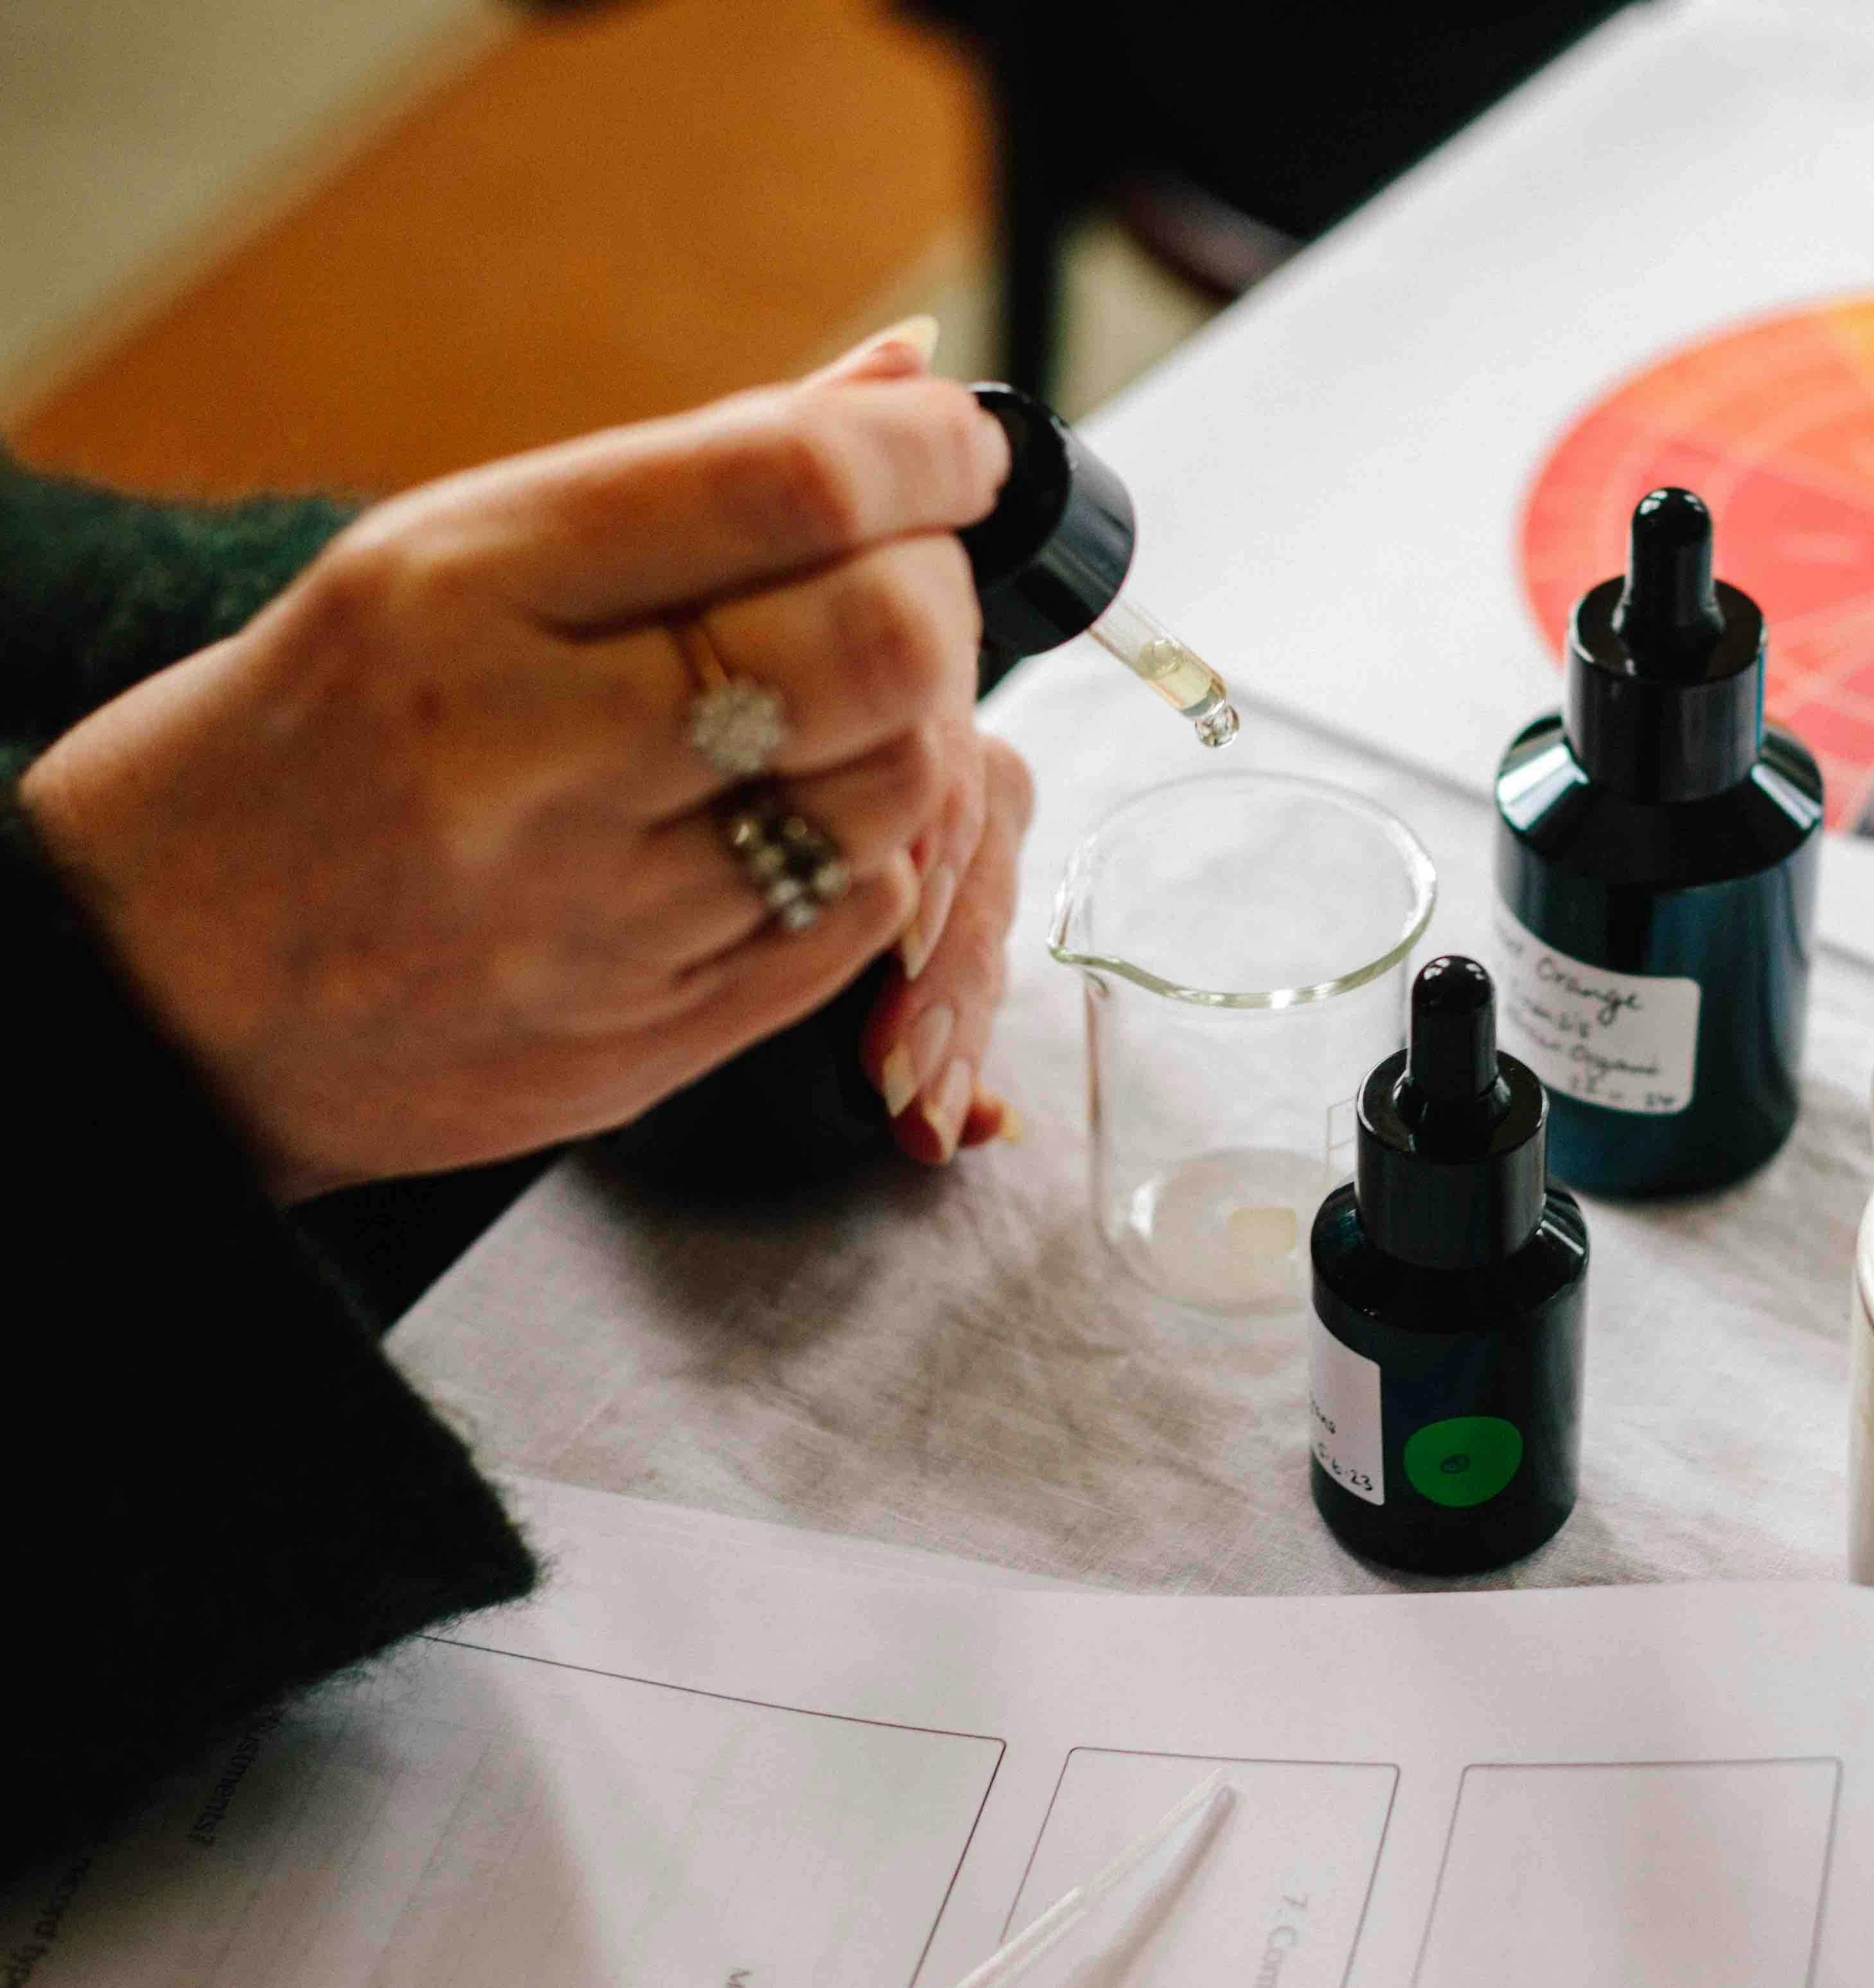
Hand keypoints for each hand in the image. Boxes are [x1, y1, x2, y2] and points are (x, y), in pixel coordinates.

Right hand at [21, 323, 1022, 1198]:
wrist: (159, 981)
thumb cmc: (321, 734)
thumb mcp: (448, 553)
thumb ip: (696, 472)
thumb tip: (907, 378)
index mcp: (464, 589)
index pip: (784, 488)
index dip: (924, 457)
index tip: (960, 450)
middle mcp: (529, 751)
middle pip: (876, 640)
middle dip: (939, 591)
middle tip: (910, 581)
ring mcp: (592, 911)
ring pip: (894, 788)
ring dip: (922, 722)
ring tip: (856, 700)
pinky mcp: (644, 1037)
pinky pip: (856, 919)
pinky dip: (873, 845)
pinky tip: (807, 813)